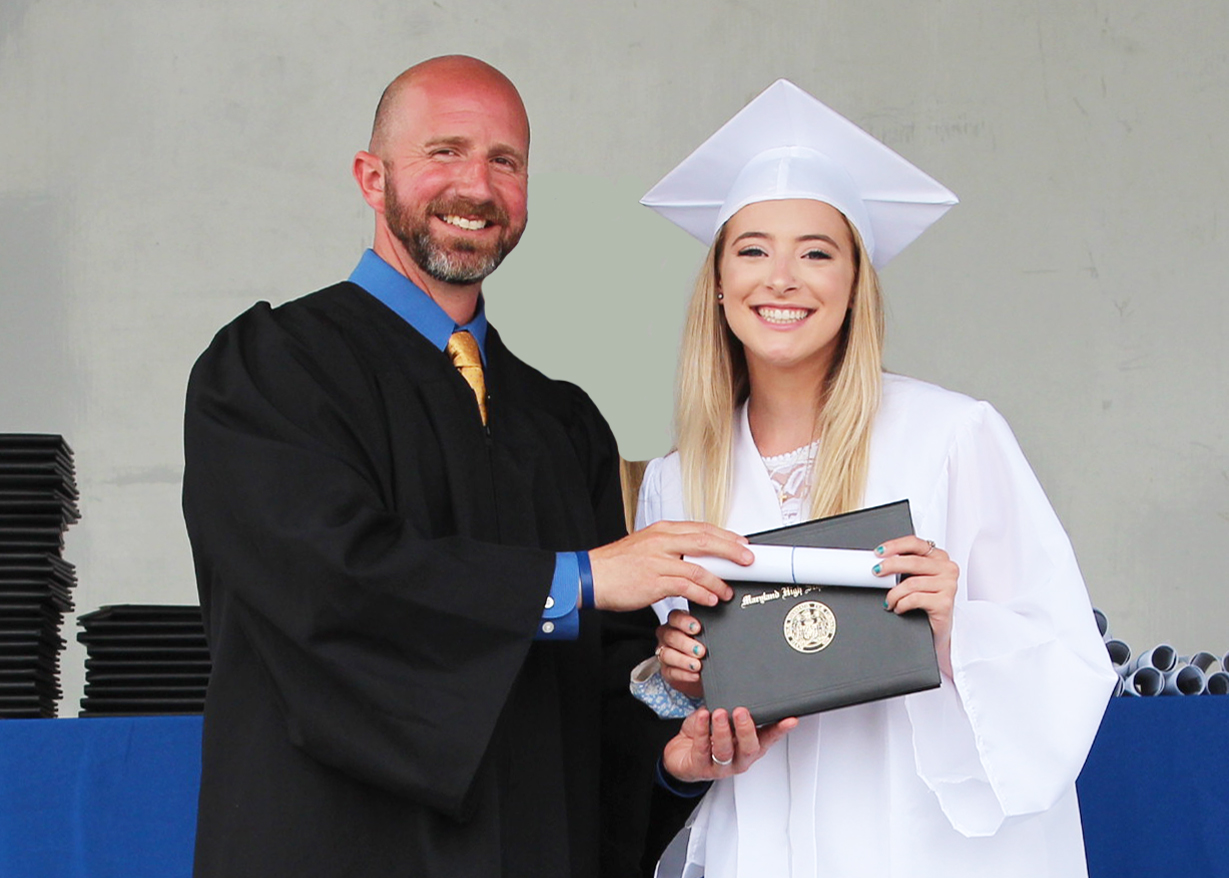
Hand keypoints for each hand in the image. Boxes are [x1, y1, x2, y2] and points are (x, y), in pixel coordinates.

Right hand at [588, 521, 750, 611]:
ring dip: (719, 580)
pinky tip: (711, 599)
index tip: (742, 544)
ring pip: (699, 566)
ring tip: (728, 591)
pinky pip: (686, 586)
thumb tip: (695, 555)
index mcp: (662, 531)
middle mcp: (662, 541)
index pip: (701, 528)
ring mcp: (658, 560)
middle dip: (732, 551)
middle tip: (749, 560)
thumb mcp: (646, 547)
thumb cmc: (617, 565)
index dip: (725, 536)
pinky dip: (703, 592)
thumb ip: (670, 548)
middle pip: (706, 541)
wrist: (591, 576)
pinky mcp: (654, 581)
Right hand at [655, 609, 705, 698]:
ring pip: (666, 654)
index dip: (684, 622)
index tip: (697, 628)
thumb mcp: (710, 636)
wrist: (706, 671)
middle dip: (685, 643)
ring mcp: (665, 652)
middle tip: (701, 650)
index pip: (675, 617)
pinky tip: (695, 675)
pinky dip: (683, 674)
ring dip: (683, 660)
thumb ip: (710, 630)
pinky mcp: (666, 670)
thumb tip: (723, 629)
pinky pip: (670, 671)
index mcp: (678, 623)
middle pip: (670, 636)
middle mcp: (669, 635)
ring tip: (698, 665)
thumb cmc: (708, 648)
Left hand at [662, 706, 797, 782]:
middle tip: (742, 711)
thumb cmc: (705, 737)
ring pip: (725, 751)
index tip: (791, 719)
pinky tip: (702, 716)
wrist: (681, 756)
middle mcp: (738, 759)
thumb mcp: (724, 722)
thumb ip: (733, 711)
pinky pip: (702, 749)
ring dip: (723, 730)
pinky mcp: (700, 767)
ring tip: (719, 712)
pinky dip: (701, 730)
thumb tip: (743, 690)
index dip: (780, 730)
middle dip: (746, 729)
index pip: (768, 739)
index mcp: (748, 747)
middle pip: (749, 748)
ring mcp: (720, 766)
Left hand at [873, 535, 957, 676]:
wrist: (936, 629)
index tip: (879, 552)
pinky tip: (899, 608)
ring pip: (911, 583)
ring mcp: (948, 585)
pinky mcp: (944, 602)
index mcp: (939, 558)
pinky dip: (901, 604)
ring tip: (889, 600)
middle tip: (876, 572)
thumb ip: (905, 566)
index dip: (895, 546)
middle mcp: (946, 569)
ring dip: (893, 593)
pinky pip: (914, 599)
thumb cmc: (926, 601)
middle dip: (889, 566)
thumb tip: (879, 561)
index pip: (916, 543)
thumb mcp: (916, 579)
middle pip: (913, 562)